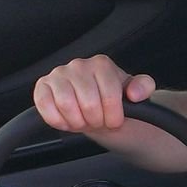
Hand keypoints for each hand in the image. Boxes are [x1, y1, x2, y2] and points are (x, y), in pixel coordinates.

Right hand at [34, 54, 156, 132]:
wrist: (97, 108)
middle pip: (88, 104)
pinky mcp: (42, 87)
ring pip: (67, 106)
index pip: (110, 97)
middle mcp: (78, 65)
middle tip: (98, 120)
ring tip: (84, 119)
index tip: (114, 119)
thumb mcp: (136, 94)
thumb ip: (143, 88)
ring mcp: (58, 75)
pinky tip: (68, 120)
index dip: (113, 116)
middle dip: (96, 121)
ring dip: (78, 122)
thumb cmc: (114, 100)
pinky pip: (45, 107)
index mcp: (101, 64)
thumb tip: (134, 93)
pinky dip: (58, 121)